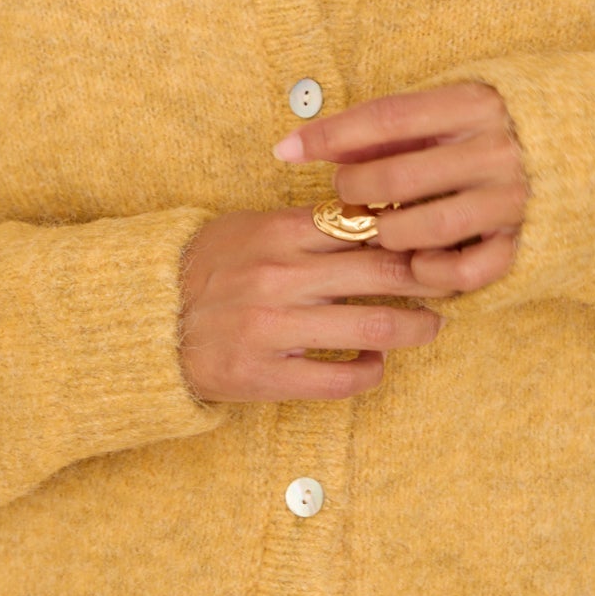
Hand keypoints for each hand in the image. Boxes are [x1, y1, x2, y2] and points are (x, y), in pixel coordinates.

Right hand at [178, 208, 445, 404]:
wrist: (145, 322)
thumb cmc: (206, 268)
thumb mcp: (250, 227)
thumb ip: (307, 224)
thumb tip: (377, 216)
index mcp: (278, 232)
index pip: (367, 226)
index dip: (411, 233)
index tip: (433, 239)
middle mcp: (280, 277)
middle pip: (384, 274)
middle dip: (430, 280)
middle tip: (449, 283)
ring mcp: (274, 328)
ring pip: (375, 329)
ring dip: (415, 328)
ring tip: (429, 326)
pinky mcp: (266, 375)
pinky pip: (341, 379)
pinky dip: (371, 372)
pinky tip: (376, 364)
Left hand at [272, 81, 528, 297]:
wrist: (589, 151)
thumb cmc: (491, 129)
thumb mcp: (447, 108)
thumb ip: (385, 126)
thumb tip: (298, 146)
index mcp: (474, 104)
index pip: (387, 119)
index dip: (331, 136)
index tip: (288, 151)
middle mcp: (495, 149)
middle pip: (396, 178)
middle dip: (354, 192)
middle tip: (348, 196)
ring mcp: (511, 199)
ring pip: (421, 229)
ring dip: (385, 235)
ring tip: (379, 228)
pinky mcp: (523, 243)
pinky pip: (464, 272)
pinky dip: (430, 273)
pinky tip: (417, 261)